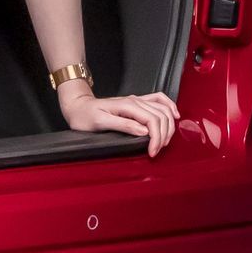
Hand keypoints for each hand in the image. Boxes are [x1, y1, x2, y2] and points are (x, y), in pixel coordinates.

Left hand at [59, 86, 179, 155]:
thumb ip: (123, 125)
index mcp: (127, 105)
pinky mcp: (137, 102)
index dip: (156, 137)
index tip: (152, 152)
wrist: (77, 107)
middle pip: (161, 116)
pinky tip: (174, 115)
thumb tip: (144, 131)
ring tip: (164, 141)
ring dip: (168, 125)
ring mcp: (137, 100)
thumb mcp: (100, 123)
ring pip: (163, 109)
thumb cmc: (85, 116)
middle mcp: (135, 101)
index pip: (152, 120)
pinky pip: (159, 100)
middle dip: (164, 135)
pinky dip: (169, 107)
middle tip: (157, 150)